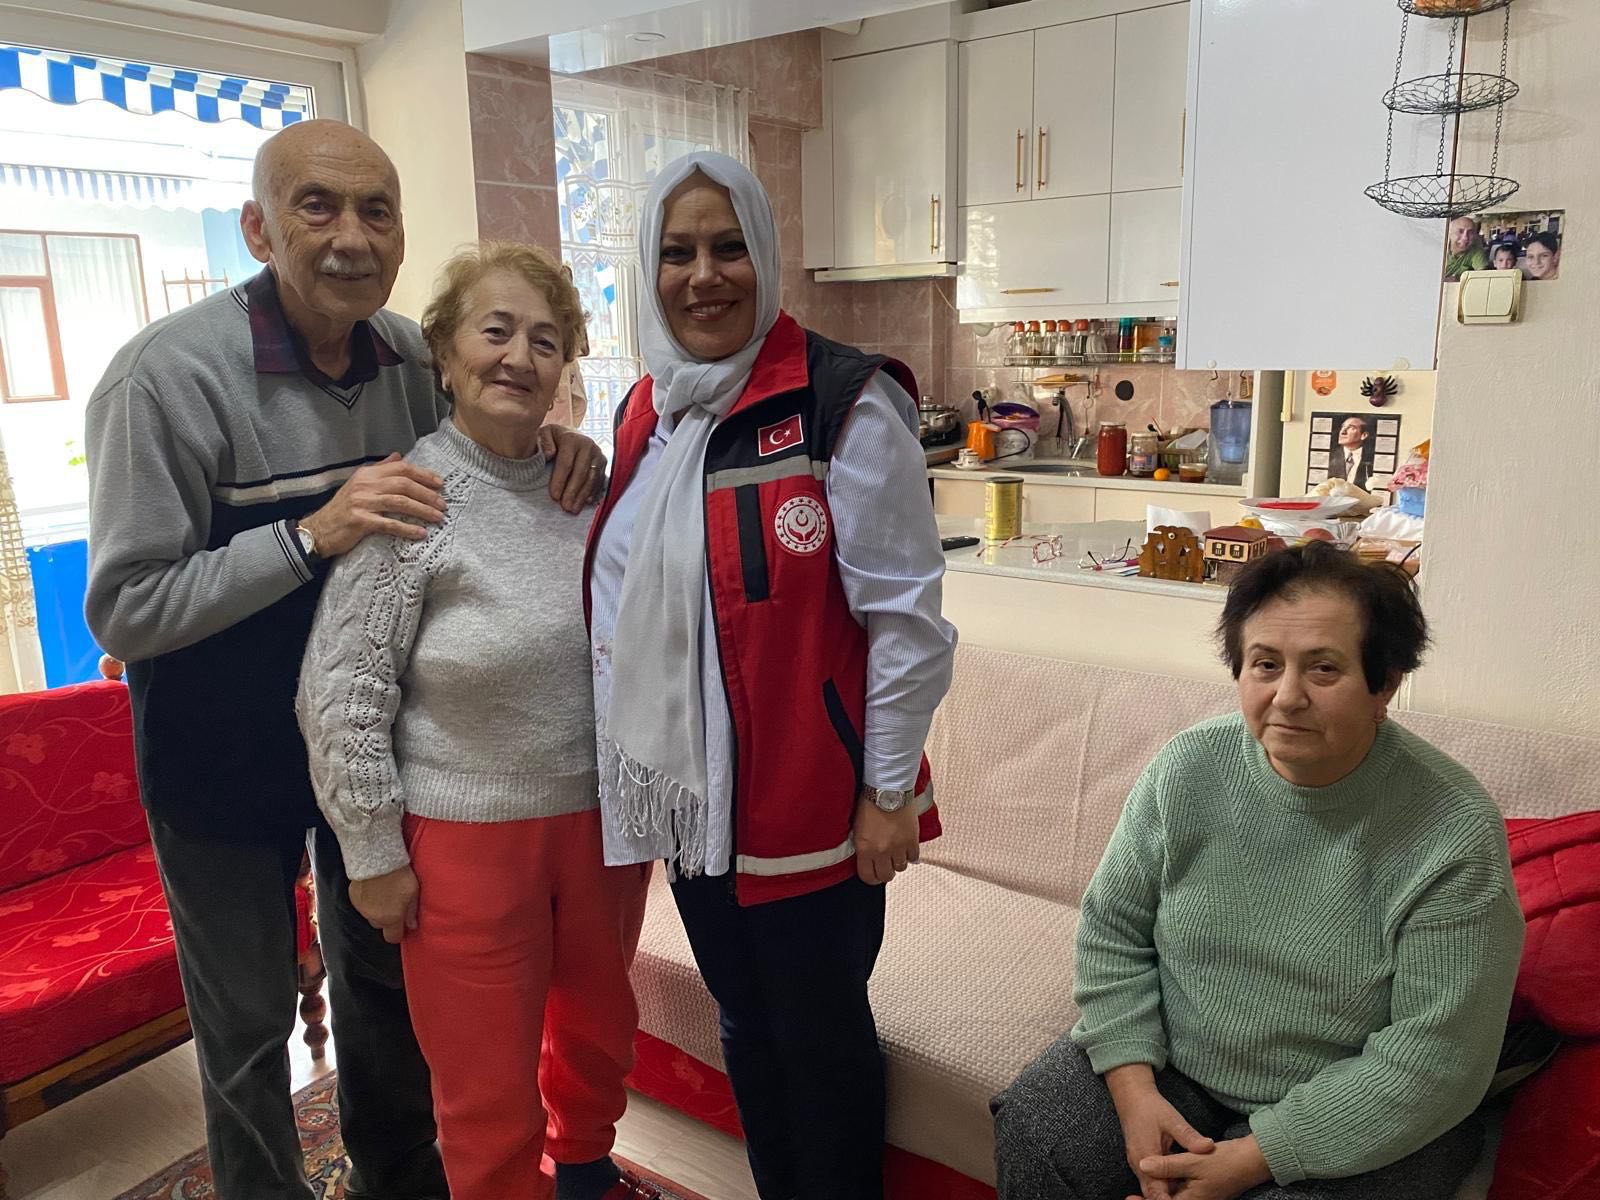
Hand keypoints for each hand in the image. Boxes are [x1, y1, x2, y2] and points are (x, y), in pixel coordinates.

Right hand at [300, 454, 444, 555]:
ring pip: (400, 502)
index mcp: (367, 474)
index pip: (401, 468)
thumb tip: (398, 456)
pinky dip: (407, 528)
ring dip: (422, 510)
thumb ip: (379, 470)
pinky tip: (420, 533)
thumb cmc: (343, 508)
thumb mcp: (359, 484)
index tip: (440, 483)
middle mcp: (365, 485)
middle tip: (443, 504)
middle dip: (427, 493)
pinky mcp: (360, 521)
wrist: (318, 530)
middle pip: (403, 484)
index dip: (423, 474)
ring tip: (438, 517)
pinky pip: (389, 524)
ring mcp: (362, 502)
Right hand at [348, 865, 418, 944]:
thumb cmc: (399, 875)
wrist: (377, 858)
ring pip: (370, 914)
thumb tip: (412, 926)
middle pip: (381, 925)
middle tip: (393, 903)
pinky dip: (366, 898)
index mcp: (391, 919)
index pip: (392, 937)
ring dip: (376, 908)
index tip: (401, 924)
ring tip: (383, 892)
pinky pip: (361, 903)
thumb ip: (412, 912)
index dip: (398, 933)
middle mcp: (374, 917)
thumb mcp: (413, 892)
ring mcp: (361, 908)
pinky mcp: (353, 897)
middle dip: (386, 918)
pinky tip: (373, 886)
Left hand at [538, 425, 606, 512]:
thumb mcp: (544, 434)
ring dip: (583, 495)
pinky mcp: (604, 464)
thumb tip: (549, 454)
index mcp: (572, 439)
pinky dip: (592, 492)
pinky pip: (600, 480)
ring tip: (574, 509)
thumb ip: (544, 441)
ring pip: (592, 478)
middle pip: (580, 473)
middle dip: (572, 492)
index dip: (559, 481)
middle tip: (565, 507)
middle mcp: (588, 446)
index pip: (566, 463)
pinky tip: (585, 502)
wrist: (569, 434)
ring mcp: (598, 455)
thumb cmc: (553, 438)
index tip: (554, 496)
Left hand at [853, 792, 919, 884]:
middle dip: (885, 871)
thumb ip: (862, 846)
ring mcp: (898, 847)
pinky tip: (906, 847)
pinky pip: (914, 857)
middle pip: (886, 876)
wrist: (887, 788)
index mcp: (865, 848)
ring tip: (895, 852)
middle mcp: (882, 851)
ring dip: (898, 861)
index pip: (868, 876)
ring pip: (900, 868)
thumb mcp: (857, 827)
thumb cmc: (870, 802)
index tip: (872, 872)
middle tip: (885, 864)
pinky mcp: (912, 840)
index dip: (871, 877)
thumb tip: (865, 857)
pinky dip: (910, 854)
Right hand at [1105, 1064, 1215, 1199]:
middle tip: (1189, 1199)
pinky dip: (1165, 1185)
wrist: (1131, 1096)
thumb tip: (1208, 1147)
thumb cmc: (1150, 1107)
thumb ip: (1189, 1136)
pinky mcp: (1141, 1161)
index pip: (1156, 1193)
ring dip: (1168, 1194)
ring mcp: (1139, 1164)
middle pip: (1153, 1195)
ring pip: (1152, 1189)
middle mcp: (1139, 1166)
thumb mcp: (1172, 1119)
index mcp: (1146, 1159)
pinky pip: (1152, 1180)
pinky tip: (1180, 1183)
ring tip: (1187, 1195)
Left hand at [1136, 1135, 1272, 1199]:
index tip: (1130, 1197)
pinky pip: (1180, 1191)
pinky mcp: (1201, 1189)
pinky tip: (1161, 1173)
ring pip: (1173, 1195)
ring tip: (1139, 1186)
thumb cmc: (1225, 1161)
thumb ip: (1167, 1165)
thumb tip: (1142, 1165)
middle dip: (1151, 1197)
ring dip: (1159, 1192)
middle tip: (1130, 1196)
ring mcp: (1198, 1196)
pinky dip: (1169, 1185)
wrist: (1252, 1160)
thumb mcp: (1193, 1160)